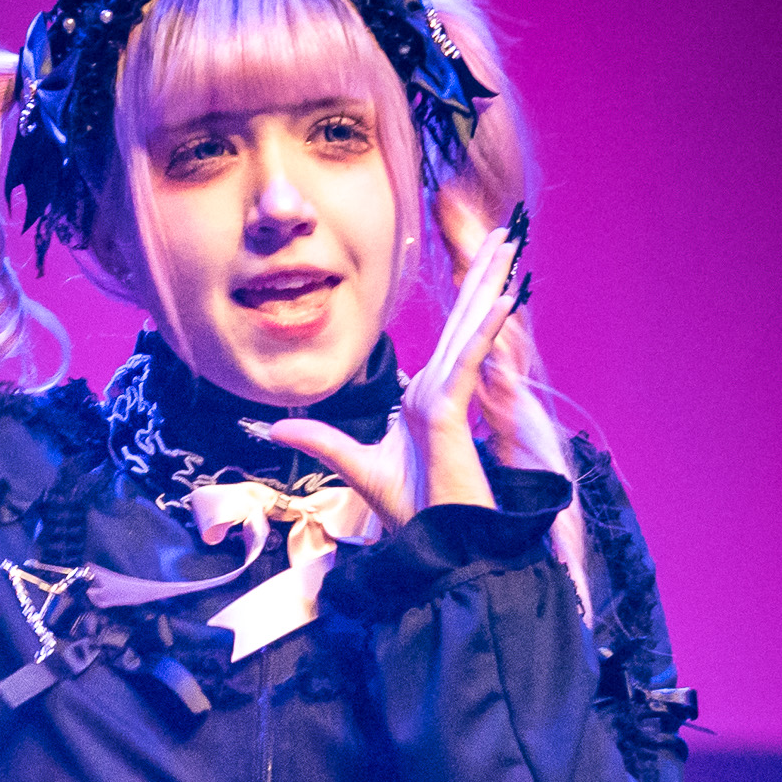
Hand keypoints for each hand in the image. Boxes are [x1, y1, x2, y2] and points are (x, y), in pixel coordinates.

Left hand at [264, 222, 526, 529]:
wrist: (439, 548)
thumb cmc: (412, 514)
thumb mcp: (356, 468)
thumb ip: (321, 441)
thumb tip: (275, 428)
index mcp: (428, 397)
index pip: (446, 339)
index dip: (465, 300)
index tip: (479, 263)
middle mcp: (443, 391)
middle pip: (462, 323)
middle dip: (482, 277)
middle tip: (502, 233)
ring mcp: (450, 400)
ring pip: (469, 332)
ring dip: (489, 287)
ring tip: (507, 245)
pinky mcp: (454, 414)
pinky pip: (466, 363)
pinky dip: (480, 332)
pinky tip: (498, 301)